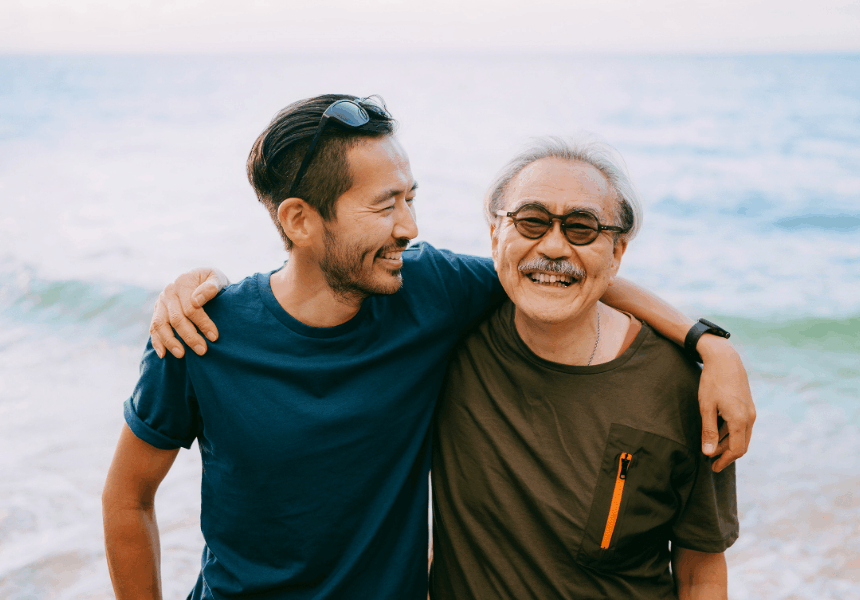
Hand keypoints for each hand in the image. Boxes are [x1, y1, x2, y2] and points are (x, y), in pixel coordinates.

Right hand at [149, 268, 228, 358]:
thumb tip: (197, 300)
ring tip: (181, 355)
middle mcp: (168, 292)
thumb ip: (211, 286)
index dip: (203, 323)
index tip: (214, 337)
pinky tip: (163, 354)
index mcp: (183, 282)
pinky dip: (157, 342)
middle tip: (202, 350)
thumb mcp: (216, 278)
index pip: (191, 307)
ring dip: (171, 342)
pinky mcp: (157, 313)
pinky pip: (153, 329)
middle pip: (176, 318)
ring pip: (161, 325)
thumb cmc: (211, 282)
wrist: (201, 280)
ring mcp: (161, 303)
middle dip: (190, 336)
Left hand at [697, 336, 755, 471]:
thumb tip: (708, 453)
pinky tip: (717, 432)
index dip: (724, 461)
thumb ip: (708, 431)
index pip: (736, 450)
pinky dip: (730, 433)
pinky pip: (741, 426)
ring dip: (727, 443)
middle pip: (740, 445)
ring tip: (711, 447)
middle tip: (709, 460)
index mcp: (740, 420)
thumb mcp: (706, 407)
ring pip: (741, 435)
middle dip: (725, 454)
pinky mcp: (748, 406)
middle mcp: (750, 418)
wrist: (725, 359)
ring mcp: (750, 411)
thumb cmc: (712, 382)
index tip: (713, 467)